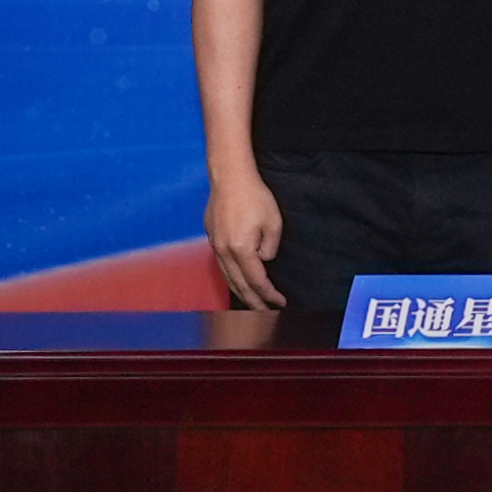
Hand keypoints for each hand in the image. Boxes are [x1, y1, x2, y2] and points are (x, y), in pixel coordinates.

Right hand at [204, 168, 284, 309]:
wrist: (230, 177)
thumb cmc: (255, 197)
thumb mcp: (274, 222)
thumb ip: (270, 246)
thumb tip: (264, 260)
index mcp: (241, 249)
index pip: (257, 281)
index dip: (269, 295)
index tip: (280, 303)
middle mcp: (224, 251)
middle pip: (239, 285)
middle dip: (253, 302)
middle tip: (266, 314)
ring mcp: (215, 245)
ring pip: (228, 277)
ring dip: (241, 292)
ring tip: (252, 303)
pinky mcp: (211, 237)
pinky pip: (222, 265)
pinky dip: (232, 278)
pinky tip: (238, 281)